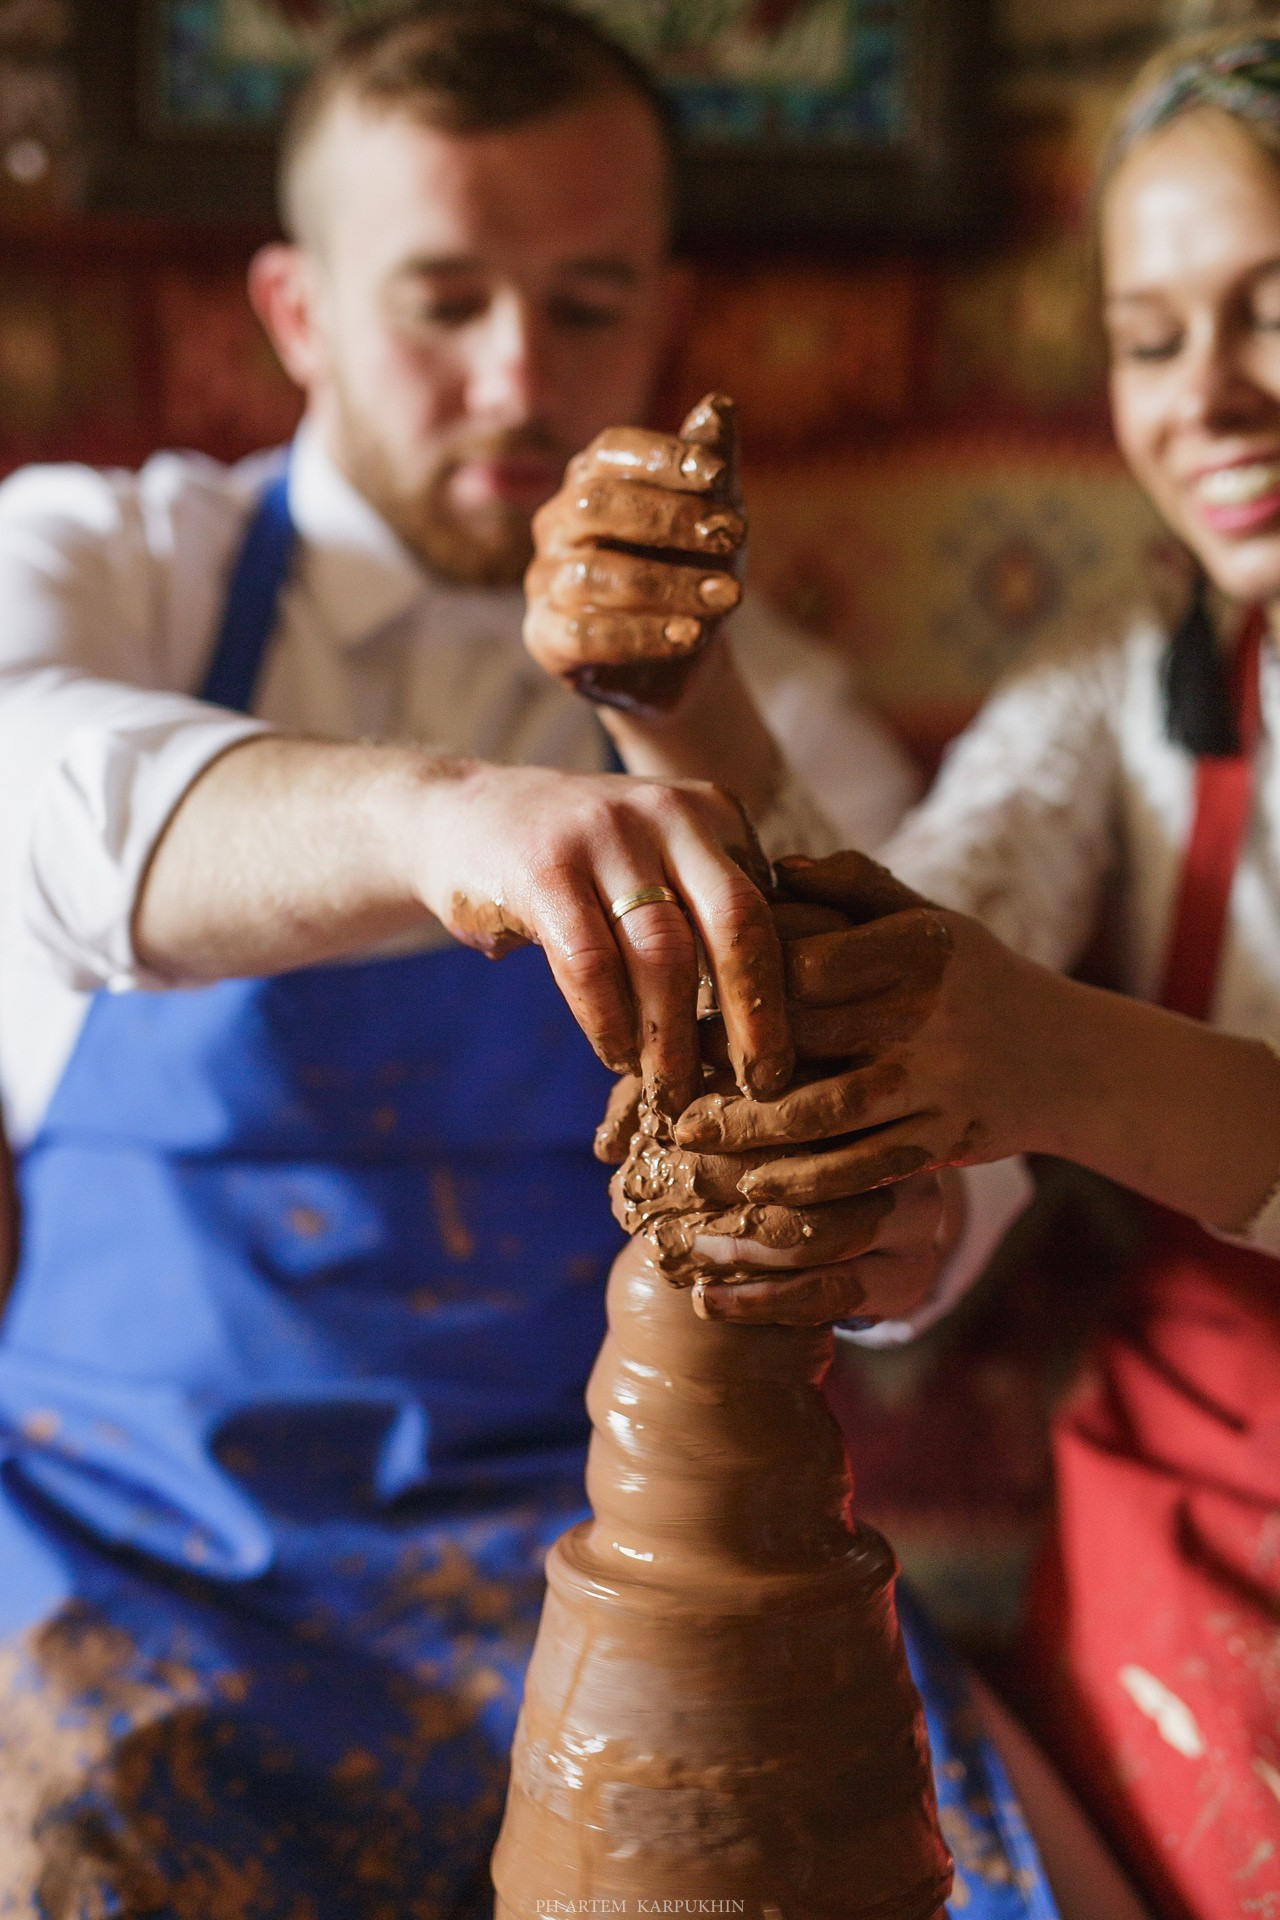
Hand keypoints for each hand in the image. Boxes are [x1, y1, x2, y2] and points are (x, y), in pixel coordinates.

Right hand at [416, 761, 790, 1113]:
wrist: (457, 815)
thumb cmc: (575, 863)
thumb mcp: (655, 861)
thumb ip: (709, 911)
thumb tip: (784, 1017)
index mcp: (712, 813)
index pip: (768, 910)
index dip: (783, 994)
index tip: (785, 1063)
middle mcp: (669, 812)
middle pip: (738, 925)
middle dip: (755, 1017)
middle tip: (760, 1087)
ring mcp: (605, 833)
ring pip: (666, 953)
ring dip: (674, 1038)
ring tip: (675, 1093)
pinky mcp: (543, 866)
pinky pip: (592, 963)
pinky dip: (610, 1023)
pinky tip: (618, 1057)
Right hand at [524, 394, 743, 714]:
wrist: (682, 660)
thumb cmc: (693, 572)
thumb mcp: (714, 518)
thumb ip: (713, 466)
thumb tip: (718, 405)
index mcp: (592, 481)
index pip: (611, 450)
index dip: (661, 457)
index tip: (718, 475)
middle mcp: (558, 524)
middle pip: (594, 504)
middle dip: (668, 519)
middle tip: (732, 537)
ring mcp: (545, 582)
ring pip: (593, 574)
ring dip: (669, 585)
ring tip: (728, 596)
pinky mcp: (546, 638)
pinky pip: (583, 635)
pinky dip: (642, 636)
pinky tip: (690, 636)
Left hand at [600, 1081, 962, 1326]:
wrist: (870, 1226)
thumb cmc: (789, 1147)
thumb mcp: (750, 1107)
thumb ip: (686, 1107)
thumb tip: (611, 1141)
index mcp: (871, 1087)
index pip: (813, 1095)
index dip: (741, 1115)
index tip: (678, 1129)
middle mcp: (902, 1145)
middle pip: (824, 1162)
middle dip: (738, 1180)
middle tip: (678, 1186)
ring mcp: (915, 1213)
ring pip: (831, 1232)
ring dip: (747, 1245)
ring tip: (690, 1248)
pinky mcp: (906, 1273)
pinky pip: (833, 1292)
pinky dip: (762, 1299)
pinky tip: (708, 1299)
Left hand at [671, 850, 1052, 1198]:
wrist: (1067, 1058)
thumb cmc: (975, 976)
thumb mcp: (930, 917)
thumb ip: (856, 886)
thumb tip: (777, 865)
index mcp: (918, 950)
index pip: (807, 966)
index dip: (741, 987)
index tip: (686, 1000)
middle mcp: (929, 1017)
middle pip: (806, 1043)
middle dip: (725, 1067)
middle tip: (659, 1082)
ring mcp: (939, 1085)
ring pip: (826, 1117)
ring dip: (750, 1138)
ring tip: (689, 1143)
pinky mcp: (943, 1141)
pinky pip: (863, 1169)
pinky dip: (804, 1185)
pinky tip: (754, 1191)